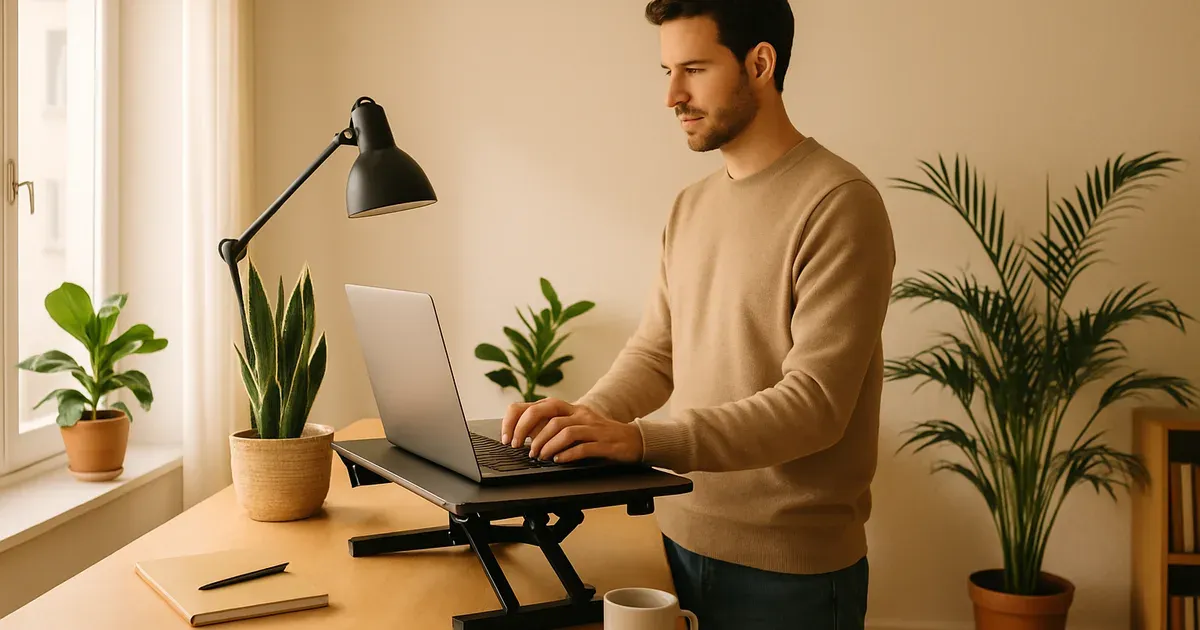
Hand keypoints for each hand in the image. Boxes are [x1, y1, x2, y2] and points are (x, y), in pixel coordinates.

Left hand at [501, 398, 643, 463]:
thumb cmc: (599, 435)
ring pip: (564, 430)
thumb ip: (553, 427)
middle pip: (549, 413)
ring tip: (539, 456)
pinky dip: (567, 455)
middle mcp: (580, 414)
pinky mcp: (604, 443)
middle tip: (521, 447)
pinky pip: (582, 447)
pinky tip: (558, 461)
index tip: (510, 436)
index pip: (540, 405)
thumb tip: (524, 435)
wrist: (632, 440)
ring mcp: (593, 427)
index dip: (521, 419)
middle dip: (529, 430)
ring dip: (547, 445)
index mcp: (571, 408)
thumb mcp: (575, 426)